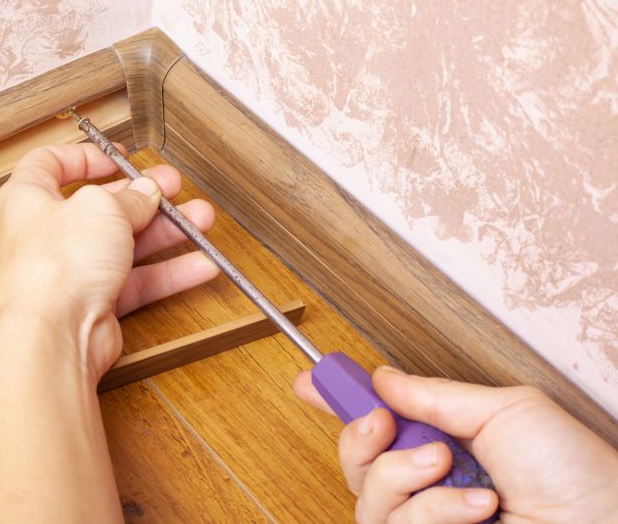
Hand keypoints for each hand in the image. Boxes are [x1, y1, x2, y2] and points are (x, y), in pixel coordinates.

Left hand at [0, 142, 218, 379]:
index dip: (86, 156)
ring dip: (167, 232)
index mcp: (31, 199)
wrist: (50, 336)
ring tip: (201, 220)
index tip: (119, 158)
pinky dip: (168, 273)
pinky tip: (200, 264)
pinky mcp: (95, 303)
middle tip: (175, 188)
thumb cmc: (54, 266)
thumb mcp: (102, 208)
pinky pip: (137, 282)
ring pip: (127, 245)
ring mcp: (72, 271)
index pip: (51, 165)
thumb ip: (131, 198)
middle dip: (145, 196)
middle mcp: (49, 235)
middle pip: (103, 206)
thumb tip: (147, 193)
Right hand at [295, 367, 617, 522]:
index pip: (376, 419)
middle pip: (355, 462)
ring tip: (449, 465)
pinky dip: (434, 510)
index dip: (337, 399)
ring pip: (369, 499)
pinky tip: (476, 506)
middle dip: (359, 436)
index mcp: (444, 439)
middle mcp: (428, 482)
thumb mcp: (503, 411)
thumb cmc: (576, 472)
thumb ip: (434, 396)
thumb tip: (383, 379)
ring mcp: (428, 522)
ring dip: (405, 476)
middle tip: (383, 423)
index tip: (311, 382)